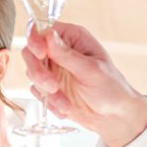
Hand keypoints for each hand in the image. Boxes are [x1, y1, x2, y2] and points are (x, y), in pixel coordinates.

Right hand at [25, 22, 146, 146]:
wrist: (114, 117)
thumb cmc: (112, 88)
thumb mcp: (91, 70)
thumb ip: (67, 55)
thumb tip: (47, 36)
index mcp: (73, 38)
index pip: (44, 30)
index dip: (36, 40)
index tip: (41, 54)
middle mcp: (60, 51)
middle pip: (31, 52)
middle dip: (38, 71)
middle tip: (52, 86)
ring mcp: (53, 69)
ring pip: (32, 73)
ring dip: (47, 91)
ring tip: (65, 103)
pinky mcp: (49, 87)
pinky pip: (38, 92)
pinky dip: (49, 102)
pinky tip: (66, 108)